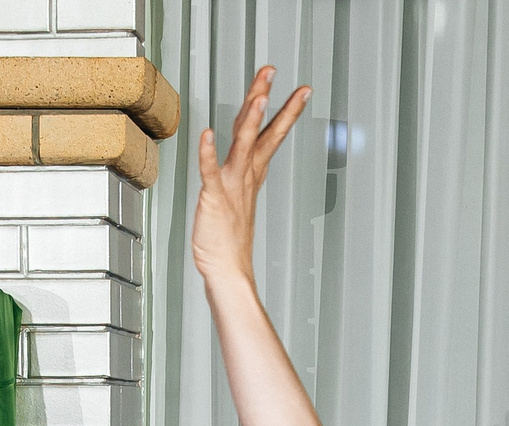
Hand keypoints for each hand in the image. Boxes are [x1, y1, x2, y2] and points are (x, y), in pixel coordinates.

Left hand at [190, 66, 310, 285]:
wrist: (228, 271)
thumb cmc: (229, 242)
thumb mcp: (239, 202)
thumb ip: (243, 181)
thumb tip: (249, 166)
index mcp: (252, 176)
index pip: (271, 136)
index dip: (286, 112)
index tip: (302, 91)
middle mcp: (245, 176)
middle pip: (259, 130)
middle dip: (266, 98)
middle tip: (272, 70)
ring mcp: (231, 186)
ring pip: (243, 145)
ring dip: (251, 118)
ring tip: (260, 94)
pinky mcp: (213, 198)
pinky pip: (210, 172)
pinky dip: (208, 153)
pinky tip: (206, 134)